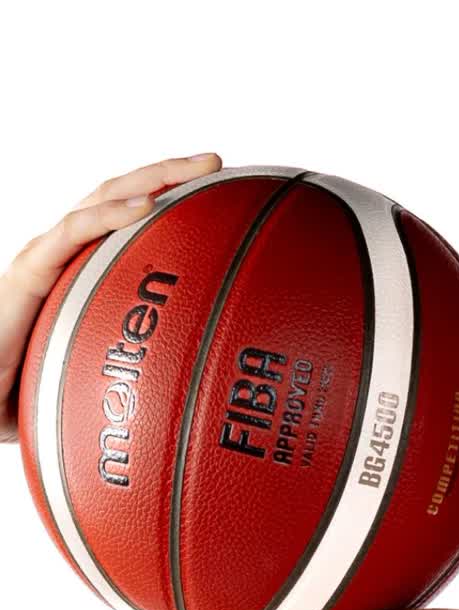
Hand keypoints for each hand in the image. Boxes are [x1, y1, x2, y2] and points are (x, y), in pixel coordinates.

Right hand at [0, 153, 222, 442]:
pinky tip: (146, 205)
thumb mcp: (106, 371)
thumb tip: (209, 383)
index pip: (133, 218)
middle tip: (217, 162)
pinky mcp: (29, 269)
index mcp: (87, 267)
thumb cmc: (39, 393)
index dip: (173, 196)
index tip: (223, 188)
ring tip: (198, 168)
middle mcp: (68, 253)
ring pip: (103, 199)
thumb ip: (146, 361)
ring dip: (153, 177)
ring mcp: (48, 256)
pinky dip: (109, 214)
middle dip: (172, 172)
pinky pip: (73, 231)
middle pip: (124, 195)